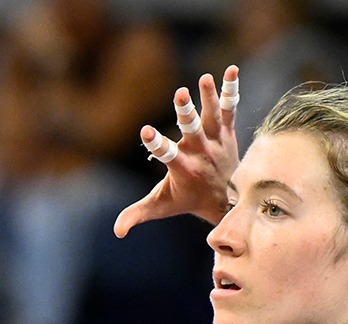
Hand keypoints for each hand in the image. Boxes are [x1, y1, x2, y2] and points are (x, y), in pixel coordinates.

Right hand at [114, 68, 240, 238]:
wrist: (229, 199)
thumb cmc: (188, 199)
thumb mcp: (161, 206)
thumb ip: (138, 214)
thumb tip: (117, 231)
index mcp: (182, 167)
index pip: (167, 154)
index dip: (156, 143)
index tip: (145, 131)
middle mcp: (200, 151)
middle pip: (192, 128)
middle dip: (186, 112)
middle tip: (180, 93)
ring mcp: (215, 139)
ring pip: (212, 115)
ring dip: (209, 96)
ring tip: (205, 78)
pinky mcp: (226, 130)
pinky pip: (230, 108)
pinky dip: (230, 89)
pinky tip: (230, 69)